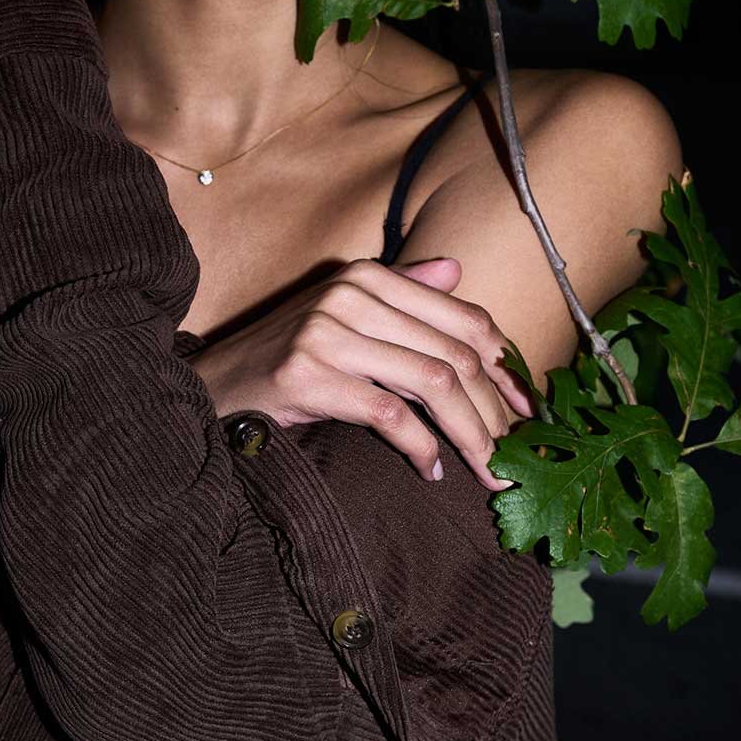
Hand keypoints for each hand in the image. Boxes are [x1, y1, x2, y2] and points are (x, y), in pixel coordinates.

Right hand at [186, 256, 536, 489]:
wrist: (212, 386)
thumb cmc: (288, 357)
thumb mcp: (346, 317)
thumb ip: (403, 294)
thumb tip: (458, 269)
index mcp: (370, 278)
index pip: (465, 320)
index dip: (507, 367)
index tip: (528, 411)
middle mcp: (352, 296)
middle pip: (456, 356)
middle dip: (495, 413)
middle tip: (514, 456)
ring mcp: (327, 333)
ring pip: (432, 385)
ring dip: (470, 435)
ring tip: (487, 471)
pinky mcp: (308, 375)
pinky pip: (389, 414)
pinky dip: (420, 448)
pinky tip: (430, 471)